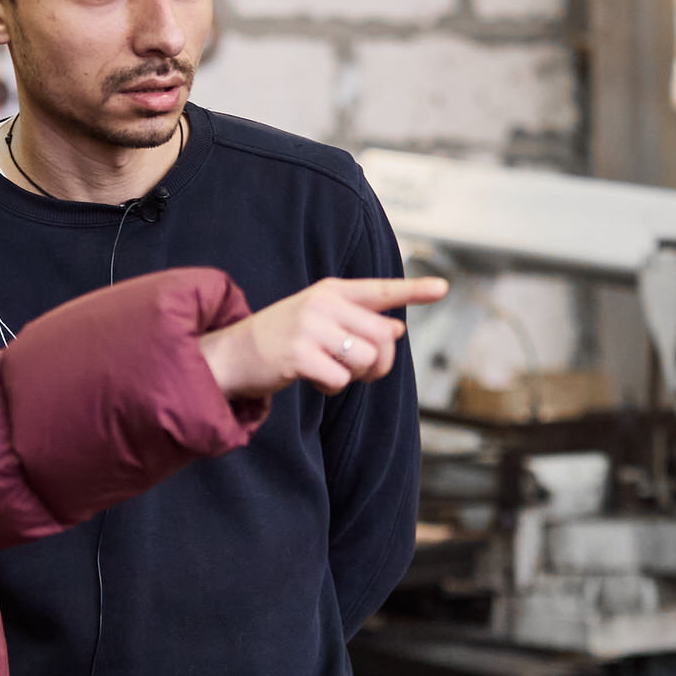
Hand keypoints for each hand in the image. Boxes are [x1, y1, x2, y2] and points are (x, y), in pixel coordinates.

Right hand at [199, 276, 449, 399]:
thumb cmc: (283, 339)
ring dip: (353, 375)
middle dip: (377, 362)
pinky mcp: (299, 354)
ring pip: (365, 360)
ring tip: (327, 368)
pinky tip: (312, 378)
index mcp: (331, 291)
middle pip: (382, 338)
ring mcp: (309, 327)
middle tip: (357, 369)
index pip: (380, 290)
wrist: (231, 354)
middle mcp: (323, 303)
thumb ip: (359, 322)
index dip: (413, 290)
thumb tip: (397, 328)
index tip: (443, 288)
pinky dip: (332, 386)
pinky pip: (340, 379)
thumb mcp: (322, 322)